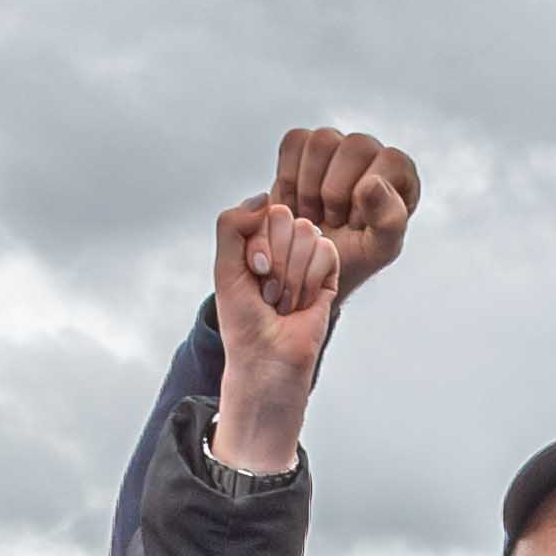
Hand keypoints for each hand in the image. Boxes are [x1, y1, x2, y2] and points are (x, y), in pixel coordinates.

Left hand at [207, 197, 345, 471]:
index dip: (259, 244)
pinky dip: (311, 280)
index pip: (265, 211)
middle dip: (276, 260)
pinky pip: (327, 251)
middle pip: (287, 218)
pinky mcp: (330, 273)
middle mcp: (282, 243)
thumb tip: (264, 197)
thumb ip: (231, 225)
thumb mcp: (225, 269)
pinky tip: (303, 302)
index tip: (253, 274)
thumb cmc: (244, 321)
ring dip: (292, 276)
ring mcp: (306, 257)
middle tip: (268, 292)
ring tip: (284, 301)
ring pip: (308, 234)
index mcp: (255, 239)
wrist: (268, 358)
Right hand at [262, 127, 417, 294]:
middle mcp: (370, 153)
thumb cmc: (350, 257)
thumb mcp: (378, 250)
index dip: (368, 196)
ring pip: (322, 141)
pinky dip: (289, 179)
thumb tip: (372, 183)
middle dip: (335, 193)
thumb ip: (389, 221)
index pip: (390, 160)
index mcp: (400, 173)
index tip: (355, 224)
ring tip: (313, 215)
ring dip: (310, 187)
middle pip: (355, 145)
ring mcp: (335, 145)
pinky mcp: (303, 144)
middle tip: (332, 222)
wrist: (305, 266)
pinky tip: (296, 203)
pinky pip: (295, 141)